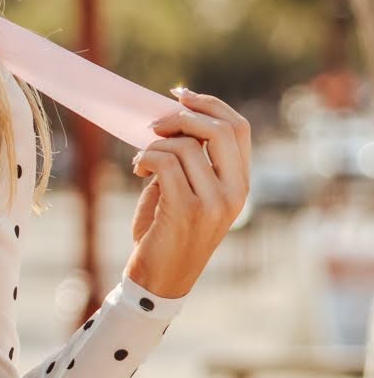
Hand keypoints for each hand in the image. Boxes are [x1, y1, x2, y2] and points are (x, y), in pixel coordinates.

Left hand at [123, 86, 250, 300]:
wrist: (157, 282)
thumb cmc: (166, 235)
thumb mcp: (186, 192)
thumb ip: (190, 160)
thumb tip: (176, 117)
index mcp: (240, 185)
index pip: (238, 128)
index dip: (210, 105)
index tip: (180, 95)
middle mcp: (235, 193)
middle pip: (219, 129)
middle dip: (182, 116)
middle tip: (154, 124)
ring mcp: (214, 203)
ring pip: (185, 146)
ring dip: (154, 145)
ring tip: (140, 161)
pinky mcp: (187, 210)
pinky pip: (165, 162)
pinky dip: (146, 157)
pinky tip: (137, 169)